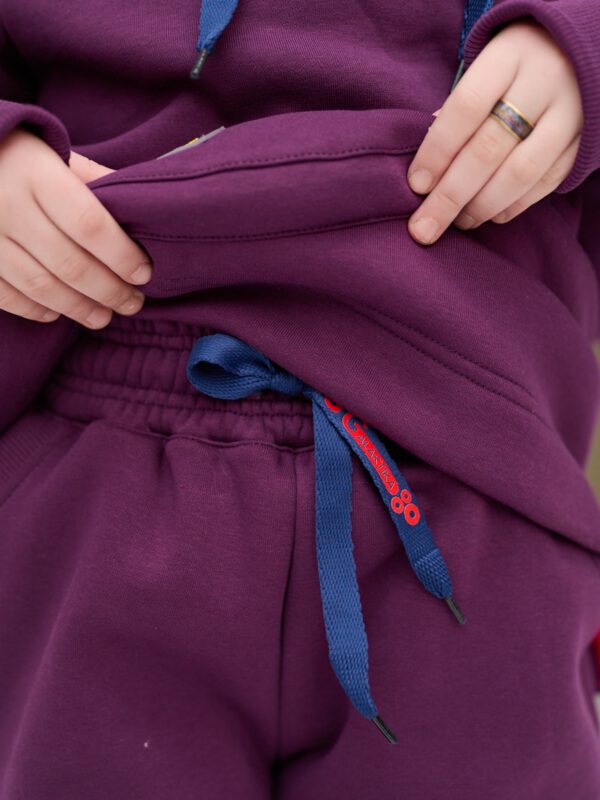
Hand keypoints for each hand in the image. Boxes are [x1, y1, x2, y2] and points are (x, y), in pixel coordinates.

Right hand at [0, 128, 152, 327]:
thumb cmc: (22, 157)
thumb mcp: (60, 156)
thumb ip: (98, 183)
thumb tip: (145, 213)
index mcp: (37, 175)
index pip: (89, 224)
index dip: (121, 255)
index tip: (144, 274)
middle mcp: (8, 206)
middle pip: (69, 263)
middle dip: (109, 291)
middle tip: (133, 303)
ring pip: (40, 285)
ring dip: (78, 308)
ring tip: (104, 317)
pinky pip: (6, 295)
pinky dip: (35, 310)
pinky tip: (58, 313)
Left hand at [406, 18, 583, 244]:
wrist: (580, 51)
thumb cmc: (516, 65)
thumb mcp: (487, 67)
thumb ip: (460, 110)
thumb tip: (429, 167)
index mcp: (509, 56)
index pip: (465, 108)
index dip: (437, 152)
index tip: (416, 185)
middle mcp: (544, 81)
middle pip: (488, 149)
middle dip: (450, 195)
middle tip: (425, 227)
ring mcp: (570, 112)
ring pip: (520, 172)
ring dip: (482, 206)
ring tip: (459, 223)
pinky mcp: (585, 140)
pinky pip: (547, 182)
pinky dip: (516, 205)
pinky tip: (492, 216)